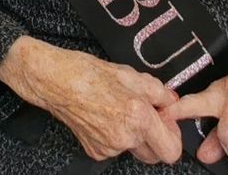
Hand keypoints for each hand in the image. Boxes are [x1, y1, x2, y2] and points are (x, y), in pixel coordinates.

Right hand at [0, 36, 182, 163]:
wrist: (54, 81)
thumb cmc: (86, 73)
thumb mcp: (129, 73)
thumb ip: (158, 91)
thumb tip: (171, 101)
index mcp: (138, 116)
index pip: (172, 150)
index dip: (173, 136)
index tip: (165, 121)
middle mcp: (125, 137)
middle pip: (156, 155)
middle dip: (155, 138)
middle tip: (146, 116)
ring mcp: (109, 147)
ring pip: (135, 149)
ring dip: (134, 135)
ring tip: (118, 110)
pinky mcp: (96, 151)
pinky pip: (116, 148)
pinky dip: (115, 135)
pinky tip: (104, 116)